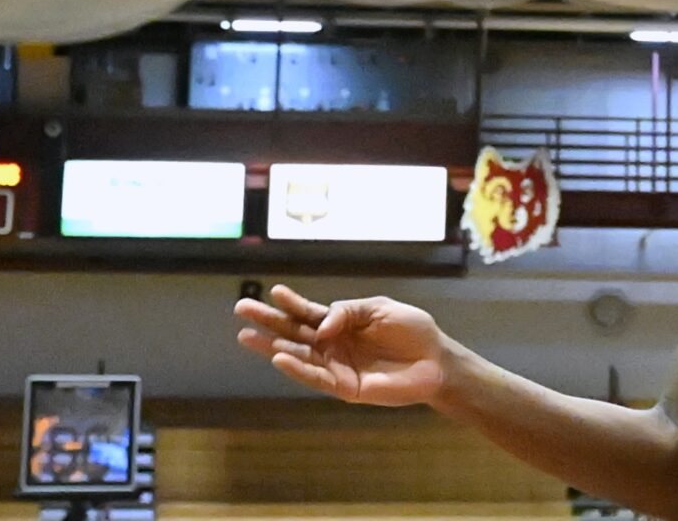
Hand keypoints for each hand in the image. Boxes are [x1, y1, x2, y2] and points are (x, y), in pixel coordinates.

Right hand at [236, 285, 446, 406]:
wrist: (435, 360)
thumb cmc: (411, 331)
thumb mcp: (381, 309)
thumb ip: (349, 311)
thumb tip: (321, 324)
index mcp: (343, 322)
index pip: (310, 311)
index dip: (292, 302)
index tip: (273, 291)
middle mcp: (333, 343)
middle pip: (295, 332)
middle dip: (269, 321)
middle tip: (242, 309)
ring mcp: (336, 365)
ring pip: (298, 356)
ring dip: (272, 347)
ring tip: (247, 336)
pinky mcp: (344, 386)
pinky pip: (316, 378)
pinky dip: (296, 369)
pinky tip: (278, 359)